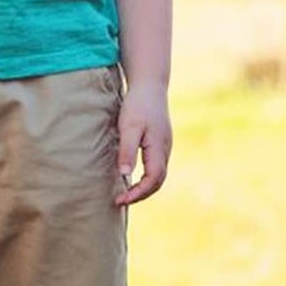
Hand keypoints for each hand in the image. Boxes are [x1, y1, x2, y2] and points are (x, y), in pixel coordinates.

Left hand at [116, 80, 170, 205]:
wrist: (150, 85)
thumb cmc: (138, 105)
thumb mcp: (129, 127)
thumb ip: (128, 150)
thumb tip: (125, 175)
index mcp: (159, 150)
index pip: (152, 181)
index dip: (137, 193)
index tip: (121, 200)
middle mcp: (165, 151)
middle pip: (157, 182)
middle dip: (141, 194)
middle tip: (121, 200)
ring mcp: (164, 146)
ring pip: (158, 174)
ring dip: (144, 186)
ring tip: (125, 193)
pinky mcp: (160, 141)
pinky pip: (155, 165)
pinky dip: (146, 176)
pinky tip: (132, 175)